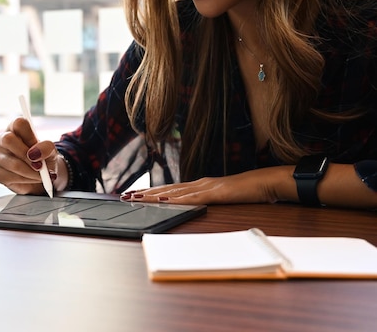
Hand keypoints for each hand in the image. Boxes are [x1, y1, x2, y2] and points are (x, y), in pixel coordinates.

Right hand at [0, 117, 59, 194]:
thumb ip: (46, 147)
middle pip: (8, 139)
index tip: (39, 148)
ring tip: (40, 175)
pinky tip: (30, 178)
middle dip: (27, 155)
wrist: (41, 177)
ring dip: (31, 172)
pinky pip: (10, 177)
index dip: (30, 136)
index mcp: (15, 128)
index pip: (19, 123)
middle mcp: (2, 139)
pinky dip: (25, 180)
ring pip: (13, 163)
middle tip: (40, 165)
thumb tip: (35, 153)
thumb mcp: (50, 151)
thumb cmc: (43, 159)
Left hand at [121, 168, 284, 204]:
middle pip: (166, 189)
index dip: (150, 192)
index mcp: (198, 185)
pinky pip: (191, 198)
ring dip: (153, 196)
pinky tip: (163, 201)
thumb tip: (191, 205)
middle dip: (144, 193)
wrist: (264, 182)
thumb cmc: (245, 191)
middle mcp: (197, 183)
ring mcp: (205, 187)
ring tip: (135, 198)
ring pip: (173, 192)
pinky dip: (175, 200)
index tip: (134, 195)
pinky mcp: (214, 193)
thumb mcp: (221, 197)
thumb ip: (206, 200)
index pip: (169, 190)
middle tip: (125, 195)